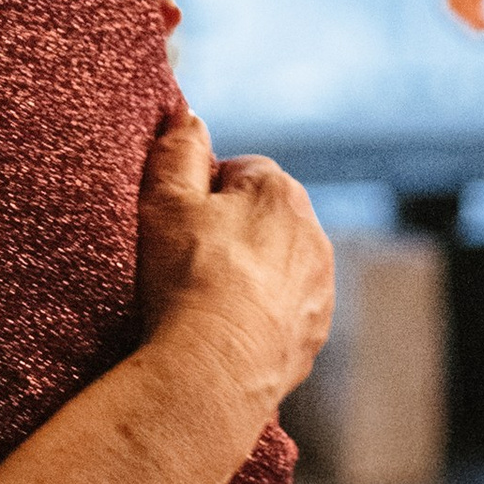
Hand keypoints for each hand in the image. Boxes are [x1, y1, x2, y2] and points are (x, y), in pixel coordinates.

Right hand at [135, 110, 334, 417]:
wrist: (215, 366)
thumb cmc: (186, 276)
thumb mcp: (164, 200)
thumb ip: (176, 149)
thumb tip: (188, 116)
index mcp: (280, 190)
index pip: (238, 171)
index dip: (201, 193)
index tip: (177, 222)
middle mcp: (314, 233)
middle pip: (262, 217)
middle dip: (229, 230)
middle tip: (185, 259)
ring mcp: (320, 286)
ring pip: (277, 263)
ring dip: (248, 272)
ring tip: (203, 297)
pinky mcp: (315, 331)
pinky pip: (284, 308)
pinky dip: (259, 313)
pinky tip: (224, 328)